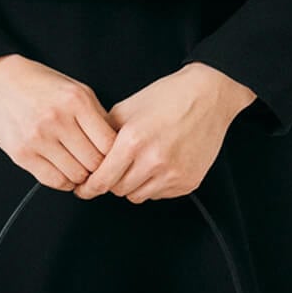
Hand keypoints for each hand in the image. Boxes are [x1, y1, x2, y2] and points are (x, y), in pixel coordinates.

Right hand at [0, 54, 117, 188]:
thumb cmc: (38, 83)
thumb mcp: (74, 89)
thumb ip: (96, 116)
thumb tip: (116, 146)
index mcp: (76, 100)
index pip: (110, 143)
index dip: (115, 155)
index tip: (112, 157)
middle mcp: (58, 119)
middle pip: (94, 163)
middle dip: (99, 168)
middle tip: (96, 166)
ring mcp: (38, 138)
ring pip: (76, 175)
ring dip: (81, 176)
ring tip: (79, 167)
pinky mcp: (22, 153)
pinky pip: (54, 180)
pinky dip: (64, 181)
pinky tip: (64, 171)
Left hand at [73, 63, 255, 202]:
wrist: (208, 97)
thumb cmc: (168, 98)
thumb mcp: (126, 108)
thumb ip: (103, 134)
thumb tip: (86, 156)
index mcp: (133, 142)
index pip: (102, 181)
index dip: (88, 188)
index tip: (83, 189)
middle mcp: (153, 161)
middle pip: (118, 190)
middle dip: (112, 181)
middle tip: (117, 167)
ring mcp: (173, 174)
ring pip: (138, 195)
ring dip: (133, 184)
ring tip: (140, 162)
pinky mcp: (188, 182)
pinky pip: (159, 194)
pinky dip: (154, 184)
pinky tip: (159, 164)